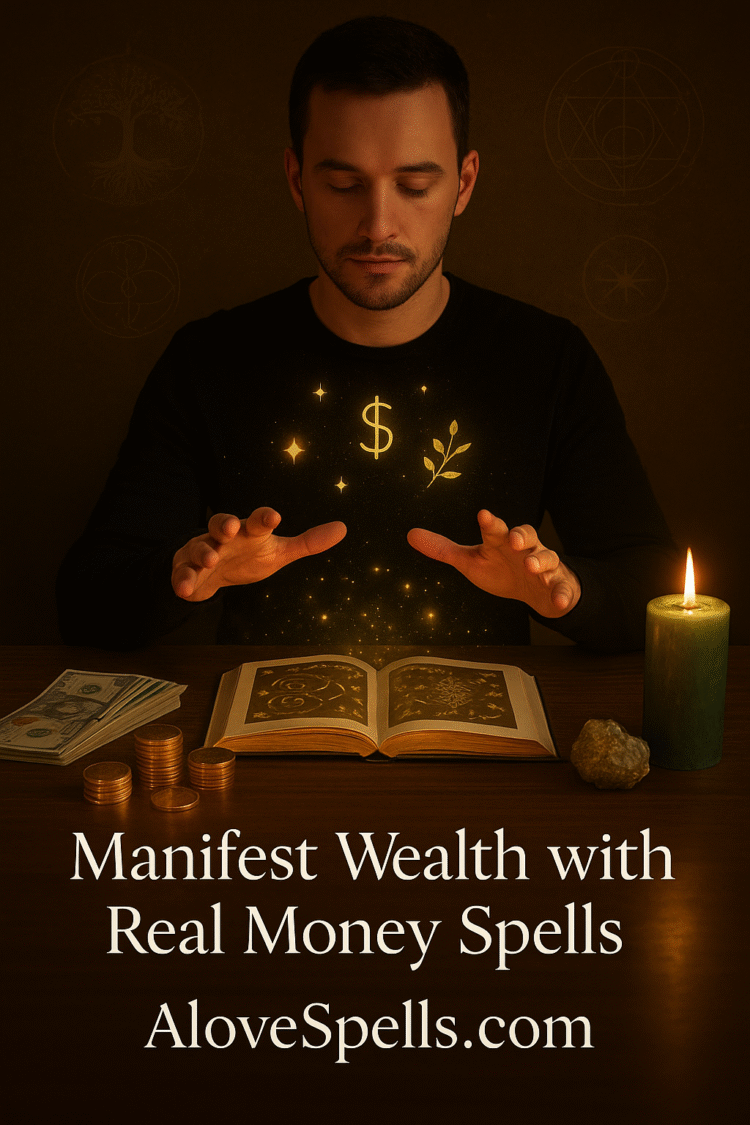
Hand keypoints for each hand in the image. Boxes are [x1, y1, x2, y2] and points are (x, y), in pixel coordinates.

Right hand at [172, 508, 346, 601]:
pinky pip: (182, 573)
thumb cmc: (248, 557)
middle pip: (221, 524)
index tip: (274, 517)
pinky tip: (184, 588)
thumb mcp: (278, 552)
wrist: (211, 573)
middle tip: (230, 529)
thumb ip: (307, 543)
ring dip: (204, 553)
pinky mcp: (185, 569)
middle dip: (224, 524)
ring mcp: (202, 551)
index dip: (264, 518)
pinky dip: (182, 579)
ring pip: (199, 547)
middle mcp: (224, 538)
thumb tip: (342, 528)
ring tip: (210, 560)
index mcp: (248, 532)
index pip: (256, 521)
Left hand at [407, 509, 580, 617]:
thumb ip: (444, 550)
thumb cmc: (500, 569)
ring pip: (547, 559)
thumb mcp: (471, 561)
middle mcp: (525, 550)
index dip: (490, 522)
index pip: (496, 529)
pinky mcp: (558, 585)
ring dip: (541, 562)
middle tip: (514, 540)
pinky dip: (563, 594)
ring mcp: (545, 567)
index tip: (482, 515)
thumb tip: (410, 534)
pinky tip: (560, 601)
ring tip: (532, 568)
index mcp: (502, 542)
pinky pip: (562, 588)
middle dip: (522, 536)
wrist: (534, 589)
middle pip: (527, 535)